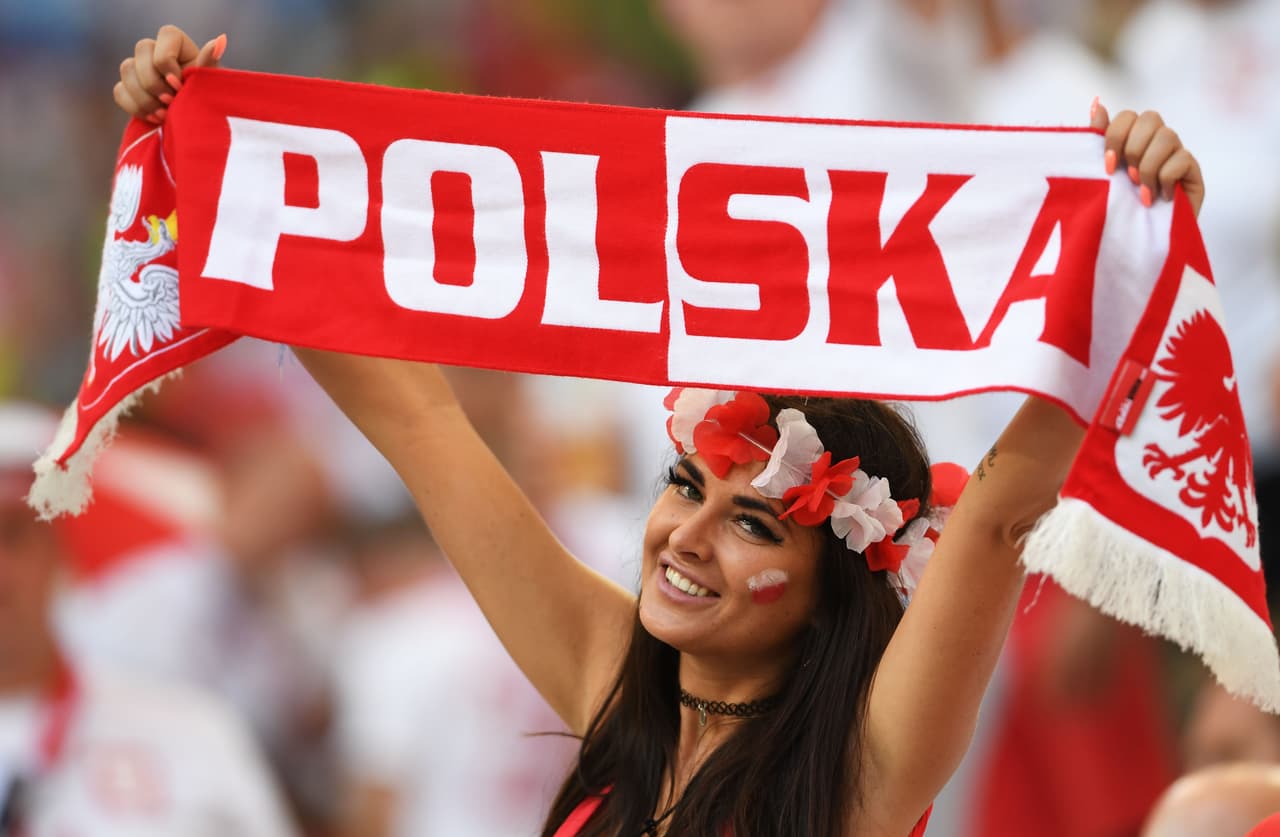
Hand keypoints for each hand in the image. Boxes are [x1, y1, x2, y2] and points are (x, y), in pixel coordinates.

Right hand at [113, 25, 225, 124]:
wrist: (198, 124)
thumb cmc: (209, 98)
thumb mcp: (210, 82)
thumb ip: (209, 62)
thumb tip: (220, 40)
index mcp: (177, 42)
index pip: (165, 36)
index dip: (167, 64)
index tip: (179, 86)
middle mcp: (154, 50)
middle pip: (141, 52)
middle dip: (155, 84)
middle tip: (171, 103)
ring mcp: (138, 68)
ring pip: (126, 70)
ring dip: (145, 97)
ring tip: (165, 115)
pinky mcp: (128, 88)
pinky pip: (119, 91)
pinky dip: (135, 107)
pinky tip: (154, 119)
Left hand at [1090, 100, 1204, 215]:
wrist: (1136, 246)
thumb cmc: (1116, 210)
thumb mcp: (1100, 176)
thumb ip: (1098, 140)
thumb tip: (1096, 103)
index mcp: (1132, 140)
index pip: (1128, 116)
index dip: (1115, 135)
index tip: (1107, 166)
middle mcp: (1156, 142)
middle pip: (1151, 118)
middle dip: (1133, 149)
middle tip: (1127, 178)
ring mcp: (1177, 154)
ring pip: (1167, 136)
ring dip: (1148, 167)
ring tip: (1142, 192)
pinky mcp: (1193, 172)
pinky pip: (1182, 159)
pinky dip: (1165, 180)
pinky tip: (1159, 198)